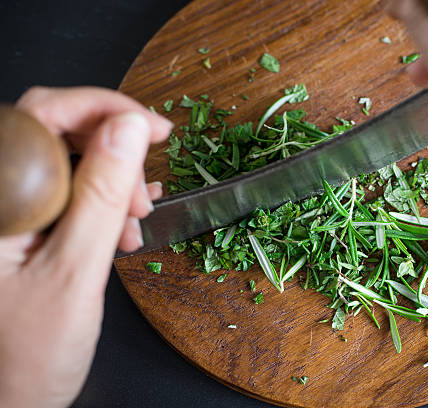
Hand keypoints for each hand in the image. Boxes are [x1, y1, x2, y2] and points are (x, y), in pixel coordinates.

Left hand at [0, 87, 170, 407]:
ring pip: (70, 163)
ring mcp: (12, 211)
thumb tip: (129, 128)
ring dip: (115, 183)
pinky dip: (106, 204)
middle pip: (57, 133)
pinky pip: (71, 193)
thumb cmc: (26, 355)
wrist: (9, 403)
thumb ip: (101, 196)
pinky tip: (126, 227)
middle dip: (115, 151)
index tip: (155, 127)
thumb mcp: (74, 272)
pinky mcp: (27, 227)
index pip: (42, 115)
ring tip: (138, 222)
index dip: (104, 108)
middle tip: (150, 183)